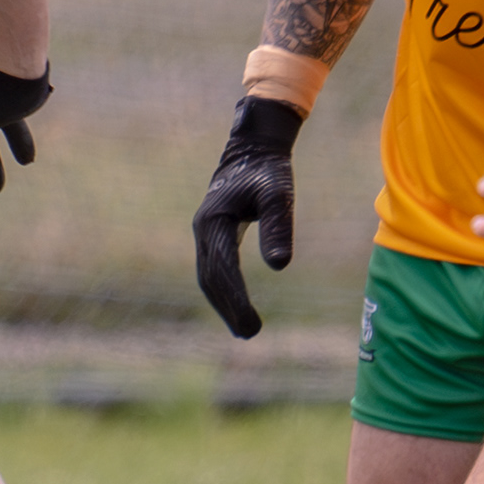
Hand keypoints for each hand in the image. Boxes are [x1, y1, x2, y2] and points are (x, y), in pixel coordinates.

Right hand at [191, 95, 302, 338]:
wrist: (252, 148)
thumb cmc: (268, 171)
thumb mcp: (278, 196)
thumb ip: (277, 228)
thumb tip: (280, 266)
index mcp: (214, 223)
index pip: (222, 271)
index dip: (236, 300)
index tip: (252, 326)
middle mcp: (203, 230)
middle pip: (209, 278)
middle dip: (227, 308)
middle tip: (249, 335)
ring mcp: (205, 231)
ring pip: (208, 274)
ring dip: (223, 302)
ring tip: (243, 327)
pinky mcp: (213, 232)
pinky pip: (213, 266)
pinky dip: (223, 288)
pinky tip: (236, 301)